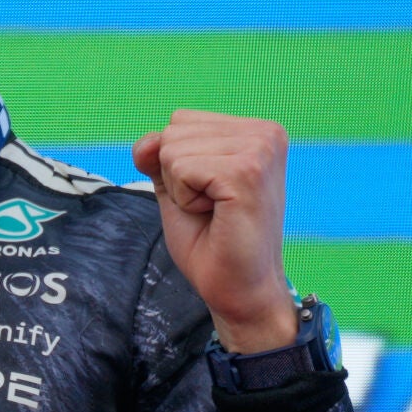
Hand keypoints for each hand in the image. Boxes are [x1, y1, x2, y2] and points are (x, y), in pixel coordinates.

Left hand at [131, 110, 298, 352]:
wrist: (239, 290)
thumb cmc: (212, 243)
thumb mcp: (177, 188)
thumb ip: (159, 156)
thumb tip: (146, 141)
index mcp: (256, 131)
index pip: (180, 121)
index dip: (178, 165)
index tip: (211, 196)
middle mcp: (265, 133)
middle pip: (174, 131)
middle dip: (177, 176)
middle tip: (212, 209)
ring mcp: (260, 149)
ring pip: (173, 148)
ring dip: (181, 189)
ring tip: (215, 212)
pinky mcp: (247, 172)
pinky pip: (180, 168)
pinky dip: (185, 199)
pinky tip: (216, 216)